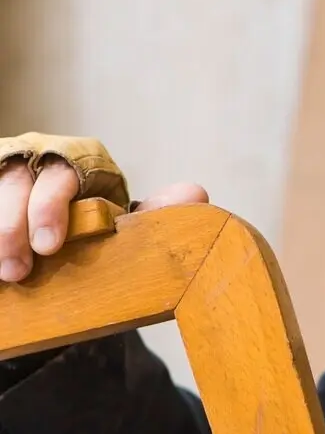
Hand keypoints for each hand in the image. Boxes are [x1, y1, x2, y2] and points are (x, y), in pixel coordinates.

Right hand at [0, 133, 206, 284]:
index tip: (49, 247)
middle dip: (14, 225)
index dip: (51, 208)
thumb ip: (156, 212)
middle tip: (18, 270)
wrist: (66, 242)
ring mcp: (8, 173)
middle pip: (19, 183)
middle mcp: (39, 159)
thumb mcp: (126, 223)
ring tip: (3, 274)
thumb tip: (196, 195)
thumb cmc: (99, 226)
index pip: (63, 174)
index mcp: (79, 162)